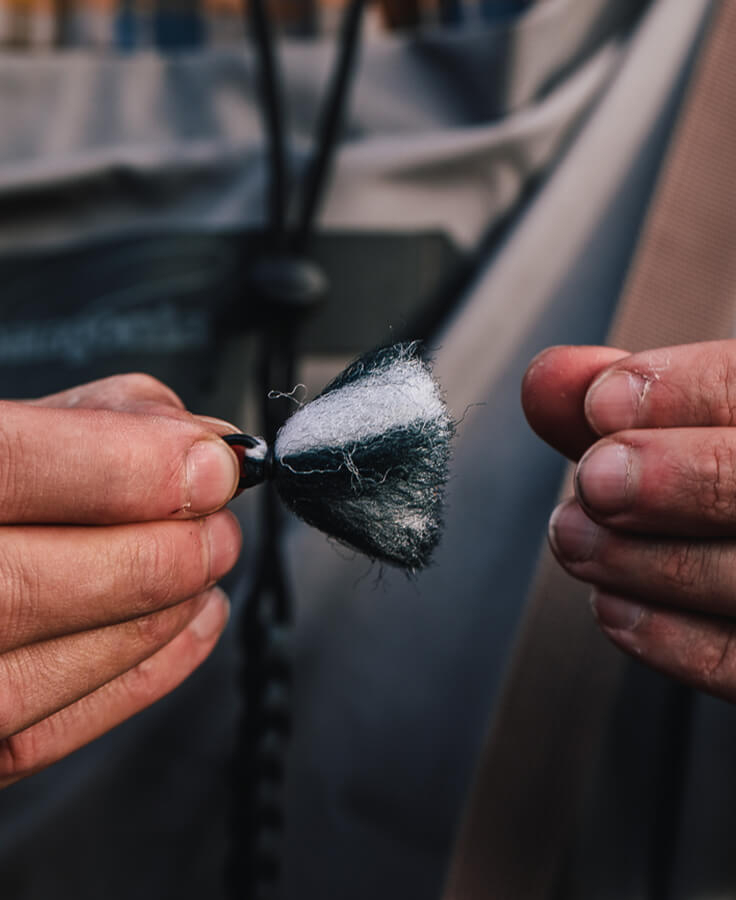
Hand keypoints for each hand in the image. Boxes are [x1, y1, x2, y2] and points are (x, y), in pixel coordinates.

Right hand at [0, 374, 241, 787]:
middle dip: (162, 553)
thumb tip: (199, 447)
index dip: (131, 468)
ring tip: (205, 563)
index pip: (11, 468)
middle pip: (30, 586)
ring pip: (49, 667)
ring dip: (162, 612)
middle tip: (218, 525)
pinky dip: (141, 673)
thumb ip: (87, 422)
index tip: (214, 466)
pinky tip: (189, 621)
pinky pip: (48, 732)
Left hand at [523, 340, 735, 701]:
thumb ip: (630, 407)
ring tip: (573, 540)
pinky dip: (676, 641)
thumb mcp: (692, 432)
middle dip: (679, 479)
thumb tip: (545, 376)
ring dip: (653, 563)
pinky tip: (613, 607)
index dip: (692, 390)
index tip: (605, 400)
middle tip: (592, 481)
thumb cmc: (719, 483)